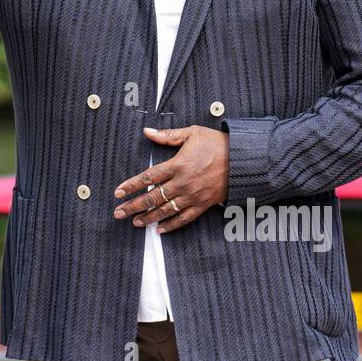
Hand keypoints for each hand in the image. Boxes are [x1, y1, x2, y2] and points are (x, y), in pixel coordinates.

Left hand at [112, 126, 229, 233]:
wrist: (243, 159)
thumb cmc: (217, 143)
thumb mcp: (191, 133)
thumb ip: (167, 135)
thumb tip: (147, 131)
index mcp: (177, 164)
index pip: (148, 177)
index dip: (131, 186)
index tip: (118, 193)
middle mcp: (182, 183)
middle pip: (153, 197)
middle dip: (133, 206)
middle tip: (118, 213)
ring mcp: (192, 196)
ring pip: (166, 210)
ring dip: (148, 217)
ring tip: (135, 222)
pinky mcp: (203, 204)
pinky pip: (184, 218)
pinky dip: (171, 225)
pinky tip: (160, 229)